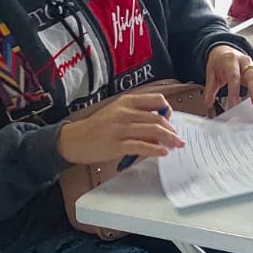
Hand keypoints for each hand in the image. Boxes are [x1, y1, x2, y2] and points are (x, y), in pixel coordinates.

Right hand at [58, 94, 182, 165]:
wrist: (74, 139)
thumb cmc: (98, 127)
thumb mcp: (117, 112)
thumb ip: (138, 116)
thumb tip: (160, 128)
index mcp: (127, 101)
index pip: (157, 100)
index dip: (168, 110)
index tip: (171, 120)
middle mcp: (125, 112)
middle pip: (158, 118)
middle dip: (172, 130)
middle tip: (178, 138)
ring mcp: (120, 129)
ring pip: (153, 131)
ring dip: (169, 139)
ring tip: (176, 145)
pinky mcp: (117, 145)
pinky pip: (142, 146)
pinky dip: (156, 149)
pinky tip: (163, 153)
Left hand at [203, 44, 252, 111]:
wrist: (225, 50)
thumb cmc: (220, 62)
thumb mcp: (211, 73)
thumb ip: (210, 89)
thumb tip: (207, 103)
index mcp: (231, 61)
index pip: (234, 75)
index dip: (234, 89)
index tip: (234, 102)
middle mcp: (245, 63)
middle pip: (252, 76)